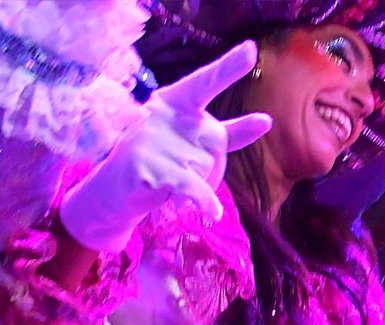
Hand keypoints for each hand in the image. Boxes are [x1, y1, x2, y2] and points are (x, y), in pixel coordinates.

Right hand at [59, 41, 271, 252]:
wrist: (117, 191)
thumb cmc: (162, 161)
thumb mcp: (197, 143)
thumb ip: (230, 133)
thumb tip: (267, 120)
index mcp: (176, 102)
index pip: (205, 83)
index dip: (228, 68)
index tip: (251, 50)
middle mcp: (163, 113)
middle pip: (215, 141)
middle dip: (212, 156)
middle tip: (198, 142)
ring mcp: (152, 138)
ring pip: (205, 168)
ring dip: (200, 185)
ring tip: (171, 182)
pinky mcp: (148, 167)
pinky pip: (192, 187)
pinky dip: (205, 202)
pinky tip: (212, 214)